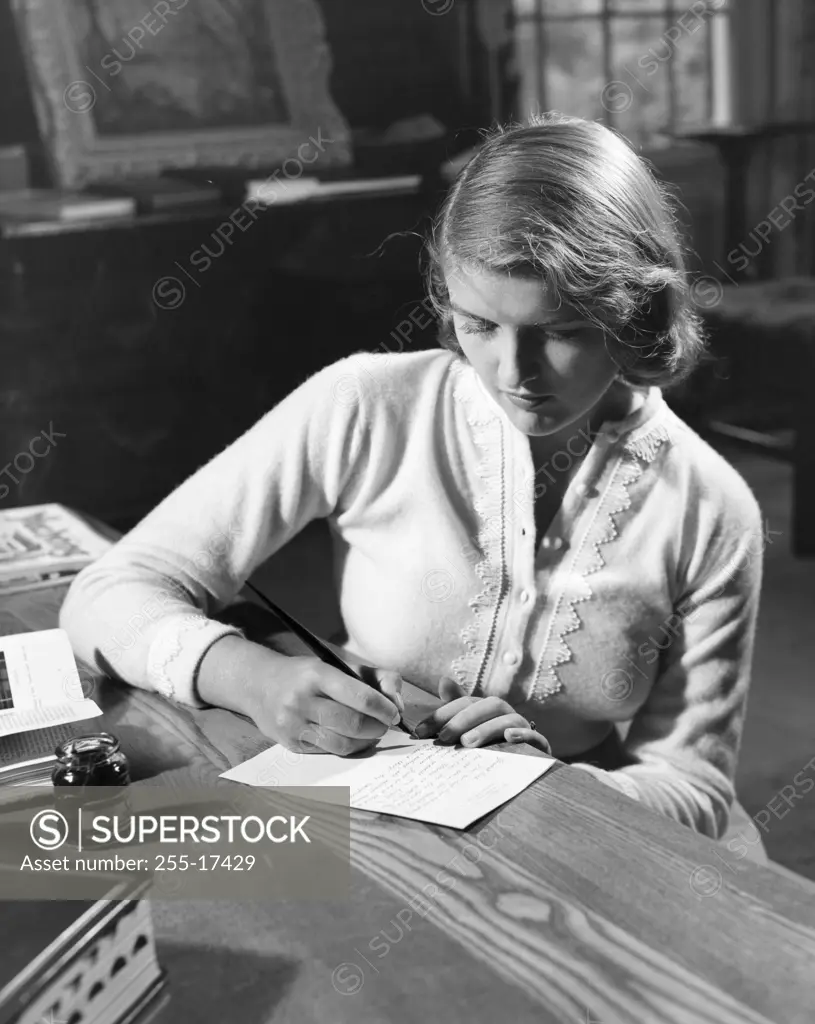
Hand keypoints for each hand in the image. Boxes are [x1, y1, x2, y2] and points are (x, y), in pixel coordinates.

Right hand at [198, 636, 404, 755]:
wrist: (259, 684)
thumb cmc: (306, 674)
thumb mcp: (338, 664)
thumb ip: (375, 677)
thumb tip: (398, 702)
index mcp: (317, 674)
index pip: (360, 698)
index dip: (384, 709)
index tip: (394, 714)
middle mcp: (302, 699)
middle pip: (353, 723)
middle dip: (377, 727)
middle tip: (385, 725)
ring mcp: (294, 724)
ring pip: (341, 744)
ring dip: (364, 742)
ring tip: (371, 733)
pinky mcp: (290, 743)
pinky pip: (327, 752)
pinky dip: (347, 748)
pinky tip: (352, 739)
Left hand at [414, 678, 551, 753]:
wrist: (525, 769)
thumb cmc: (490, 747)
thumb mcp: (470, 730)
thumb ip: (456, 709)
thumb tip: (444, 681)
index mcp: (487, 708)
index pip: (464, 703)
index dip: (441, 715)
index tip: (420, 733)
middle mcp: (506, 713)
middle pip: (486, 706)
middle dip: (462, 720)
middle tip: (443, 737)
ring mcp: (523, 727)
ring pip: (507, 719)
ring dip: (486, 729)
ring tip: (467, 742)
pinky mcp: (539, 746)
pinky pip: (535, 736)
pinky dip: (523, 734)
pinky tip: (509, 737)